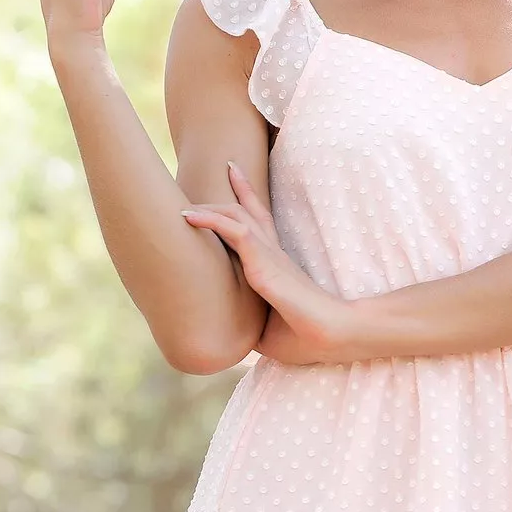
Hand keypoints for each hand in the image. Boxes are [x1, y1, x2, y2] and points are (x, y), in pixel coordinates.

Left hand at [180, 162, 353, 363]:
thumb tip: (228, 334)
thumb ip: (248, 324)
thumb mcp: (268, 332)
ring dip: (209, 208)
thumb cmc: (305, 338)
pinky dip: (208, 220)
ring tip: (184, 206)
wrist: (327, 337)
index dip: (249, 201)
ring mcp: (268, 255)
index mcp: (278, 268)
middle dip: (235, 190)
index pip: (261, 227)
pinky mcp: (263, 261)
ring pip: (235, 215)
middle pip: (250, 210)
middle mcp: (274, 254)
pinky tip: (187, 217)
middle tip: (221, 172)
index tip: (236, 179)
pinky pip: (232, 229)